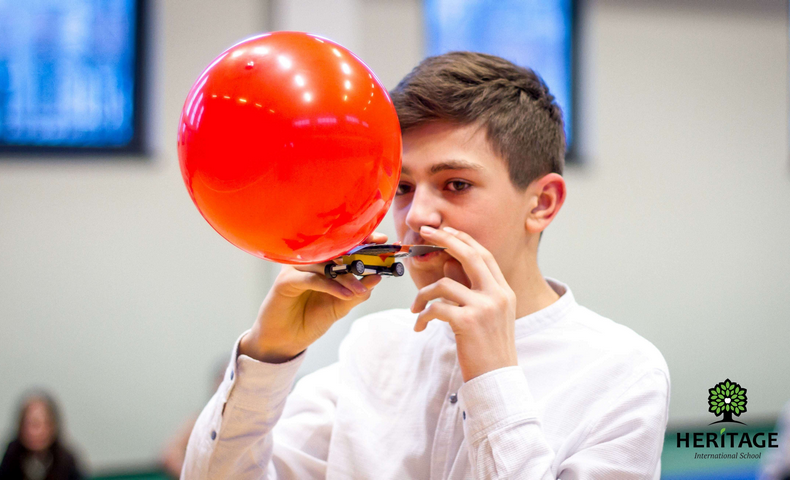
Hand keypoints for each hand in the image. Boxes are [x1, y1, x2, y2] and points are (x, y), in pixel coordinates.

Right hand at [240, 232, 386, 362]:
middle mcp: (308, 261)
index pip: (343, 246)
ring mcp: (296, 269)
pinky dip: (331, 286)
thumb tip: (377, 277)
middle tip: (377, 260)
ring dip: (347, 277)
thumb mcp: (340, 306)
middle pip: (335, 251)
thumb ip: (357, 293)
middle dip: (358, 254)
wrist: (286, 340)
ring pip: (325, 265)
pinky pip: (312, 279)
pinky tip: (345, 295)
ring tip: (361, 290)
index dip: (362, 240)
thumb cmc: (311, 319)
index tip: (383, 241)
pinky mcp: (285, 281)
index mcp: (322, 262)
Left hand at [410, 226, 517, 381]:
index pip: (484, 255)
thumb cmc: (488, 351)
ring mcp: (484, 308)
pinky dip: (422, 315)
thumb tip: (448, 267)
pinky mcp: (468, 322)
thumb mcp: (487, 316)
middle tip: (423, 234)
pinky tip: (420, 326)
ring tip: (415, 310)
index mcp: (504, 292)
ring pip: (444, 284)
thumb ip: (472, 291)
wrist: (498, 381)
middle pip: (469, 255)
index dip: (463, 239)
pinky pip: (436, 307)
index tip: (444, 231)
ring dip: (423, 295)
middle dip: (445, 239)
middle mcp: (497, 295)